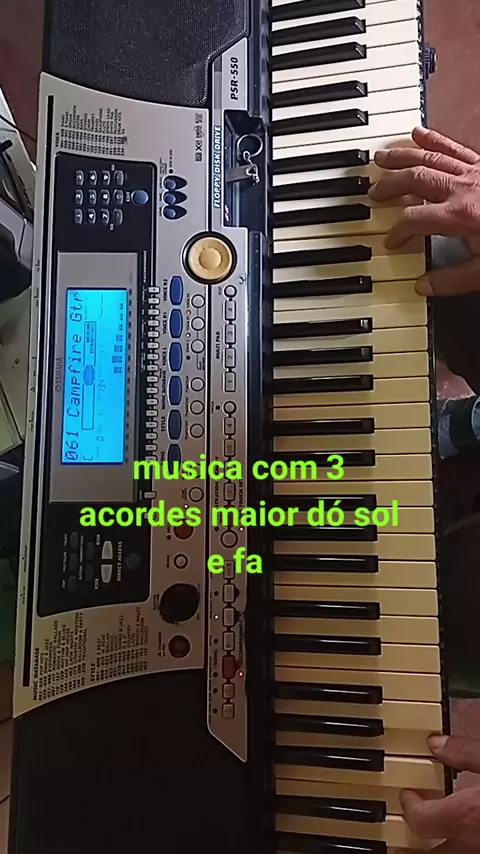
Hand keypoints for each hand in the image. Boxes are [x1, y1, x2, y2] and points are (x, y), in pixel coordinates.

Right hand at [368, 127, 479, 296]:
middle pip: (414, 181)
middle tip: (373, 192)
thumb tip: (425, 285)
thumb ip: (453, 279)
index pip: (413, 221)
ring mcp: (474, 172)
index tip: (390, 241)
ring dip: (402, 157)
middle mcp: (462, 189)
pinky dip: (434, 140)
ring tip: (382, 157)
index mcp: (459, 216)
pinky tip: (419, 133)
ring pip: (429, 159)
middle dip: (389, 186)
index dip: (396, 232)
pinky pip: (454, 148)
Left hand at [398, 734, 479, 852]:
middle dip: (411, 849)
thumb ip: (465, 752)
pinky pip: (469, 853)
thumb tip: (437, 744)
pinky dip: (459, 847)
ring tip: (420, 847)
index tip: (406, 794)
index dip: (409, 806)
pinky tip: (461, 837)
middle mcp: (474, 841)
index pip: (421, 820)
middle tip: (396, 845)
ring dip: (434, 852)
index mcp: (467, 814)